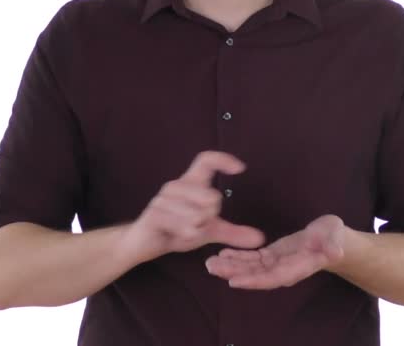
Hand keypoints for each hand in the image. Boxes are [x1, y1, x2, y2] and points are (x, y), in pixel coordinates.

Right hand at [122, 151, 265, 262]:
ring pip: (198, 214)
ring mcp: (163, 198)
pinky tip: (179, 236)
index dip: (223, 160)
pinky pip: (183, 225)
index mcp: (190, 183)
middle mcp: (176, 185)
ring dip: (196, 230)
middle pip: (211, 196)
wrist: (143, 243)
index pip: (206, 160)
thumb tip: (260, 238)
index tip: (240, 169)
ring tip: (186, 232)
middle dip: (212, 217)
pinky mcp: (155, 213)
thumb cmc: (176, 230)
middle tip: (200, 225)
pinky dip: (186, 235)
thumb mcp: (208, 231)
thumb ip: (232, 232)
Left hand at [204, 214, 346, 288]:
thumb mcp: (335, 238)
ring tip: (210, 262)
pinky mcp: (272, 255)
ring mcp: (275, 263)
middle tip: (211, 267)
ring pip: (250, 268)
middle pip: (255, 275)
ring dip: (230, 265)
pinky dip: (237, 256)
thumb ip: (333, 245)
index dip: (252, 280)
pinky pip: (252, 259)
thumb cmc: (334, 238)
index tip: (233, 280)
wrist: (332, 240)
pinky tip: (222, 252)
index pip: (272, 278)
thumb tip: (335, 252)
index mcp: (296, 268)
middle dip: (232, 272)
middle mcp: (282, 270)